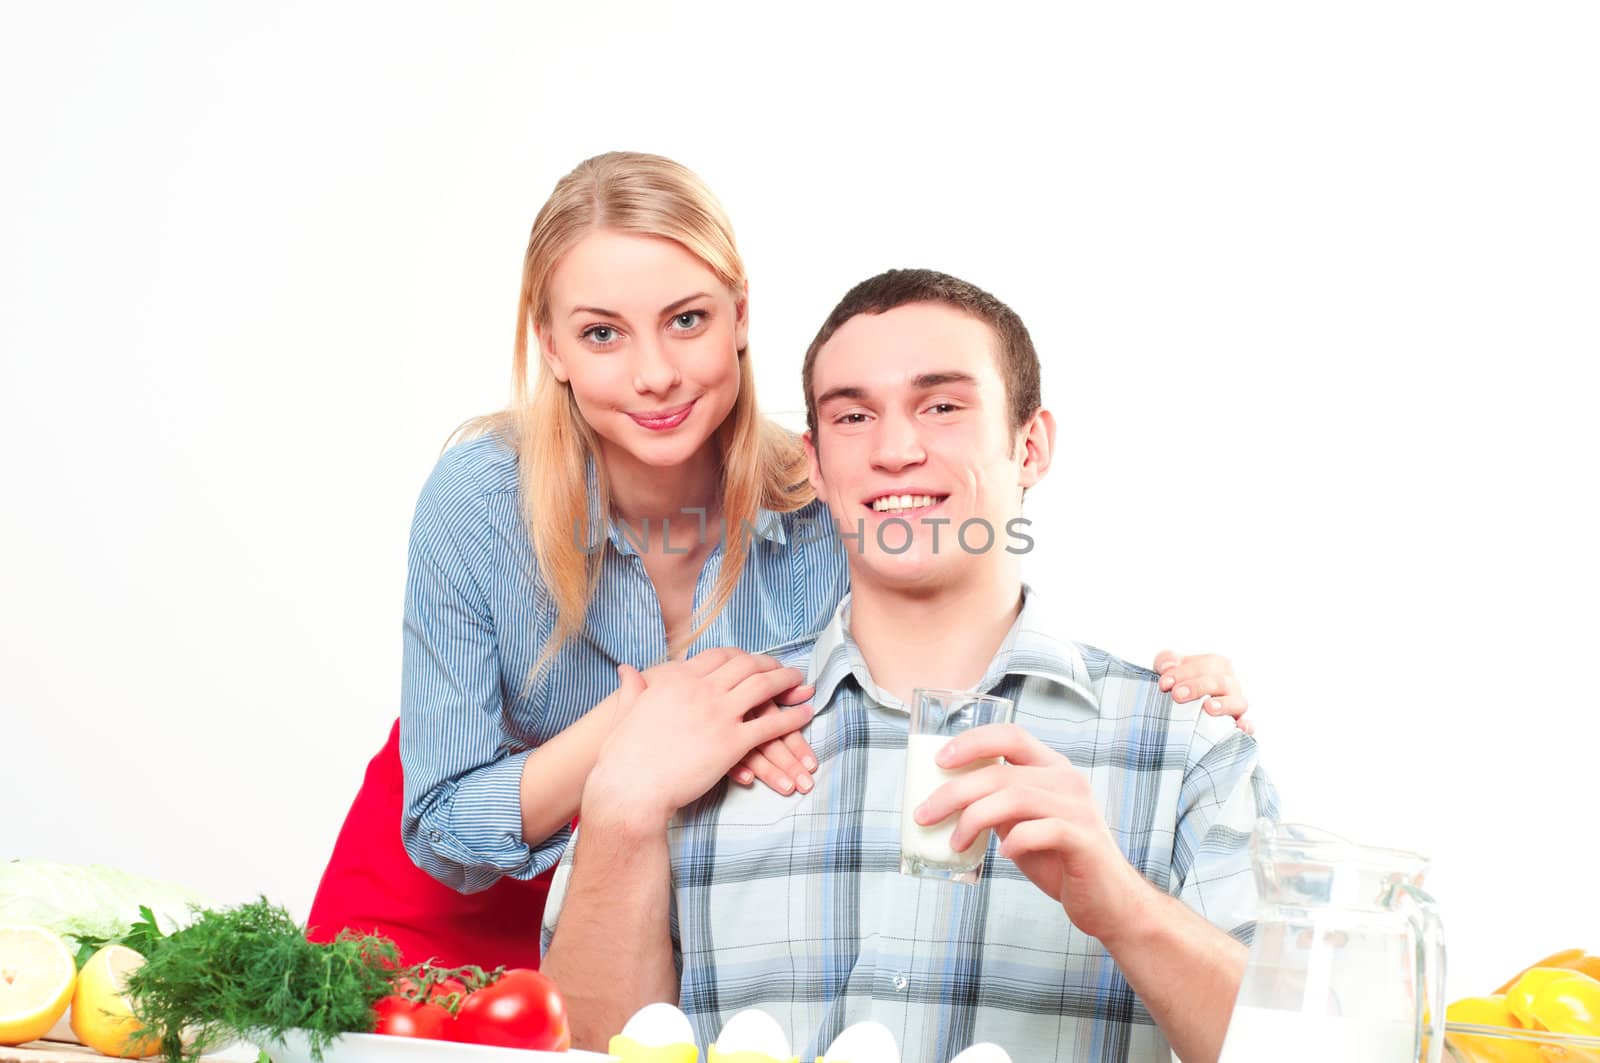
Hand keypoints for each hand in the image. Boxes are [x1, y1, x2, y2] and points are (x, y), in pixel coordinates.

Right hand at [588, 648, 813, 823]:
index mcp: (677, 679)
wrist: (630, 788)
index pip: (718, 656)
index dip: (741, 656)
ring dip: (787, 683)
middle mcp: (700, 689)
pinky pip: (770, 725)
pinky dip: (791, 718)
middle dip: (769, 664)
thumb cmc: (623, 756)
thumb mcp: (626, 712)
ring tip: (802, 684)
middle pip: (745, 666)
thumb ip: (633, 688)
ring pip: (763, 688)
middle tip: (783, 669)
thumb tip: (626, 670)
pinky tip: (804, 715)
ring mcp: (718, 714)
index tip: (752, 660)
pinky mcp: (732, 742)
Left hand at [913, 723, 1154, 943]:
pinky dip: (1016, 840)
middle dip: (954, 792)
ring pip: (1015, 797)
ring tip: (955, 842)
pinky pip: (1042, 830)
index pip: (1010, 736)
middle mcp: (1067, 781)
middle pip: (1001, 773)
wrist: (1107, 902)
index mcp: (1051, 768)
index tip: (939, 760)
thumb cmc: (1058, 860)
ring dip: (974, 819)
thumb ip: (997, 806)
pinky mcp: (1085, 841)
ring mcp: (1079, 809)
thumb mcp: (1021, 824)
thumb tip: (945, 799)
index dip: (972, 742)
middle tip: (924, 814)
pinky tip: (1004, 854)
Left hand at [1152, 650, 1252, 733]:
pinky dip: (1246, 726)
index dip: (1183, 673)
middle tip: (1177, 695)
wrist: (1183, 705)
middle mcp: (1230, 683)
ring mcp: (1236, 704)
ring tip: (1208, 707)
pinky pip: (1248, 725)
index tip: (1164, 683)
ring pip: (1238, 702)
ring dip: (1224, 704)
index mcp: (1216, 665)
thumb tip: (1168, 667)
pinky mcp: (1237, 724)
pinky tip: (1240, 727)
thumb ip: (1166, 661)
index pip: (1204, 666)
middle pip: (1220, 682)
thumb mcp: (1170, 668)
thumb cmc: (1179, 682)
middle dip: (1198, 687)